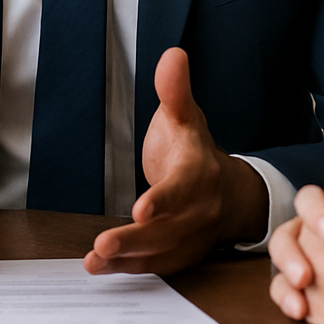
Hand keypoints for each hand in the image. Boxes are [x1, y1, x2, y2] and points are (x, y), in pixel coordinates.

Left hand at [85, 48, 267, 274]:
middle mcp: (199, 209)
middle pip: (168, 229)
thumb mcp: (186, 117)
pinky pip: (155, 265)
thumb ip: (174, 90)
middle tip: (102, 245)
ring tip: (94, 259)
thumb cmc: (196, 152)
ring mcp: (191, 236)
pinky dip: (127, 269)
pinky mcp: (180, 254)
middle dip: (135, 238)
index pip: (182, 189)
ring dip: (127, 259)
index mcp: (199, 173)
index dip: (164, 200)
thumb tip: (172, 54)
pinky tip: (99, 268)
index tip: (140, 208)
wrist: (229, 191)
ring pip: (160, 252)